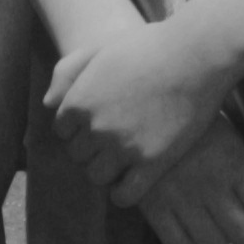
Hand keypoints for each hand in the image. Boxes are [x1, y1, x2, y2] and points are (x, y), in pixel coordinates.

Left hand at [44, 14, 243, 191]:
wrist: (195, 55)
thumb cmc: (148, 46)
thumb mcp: (99, 50)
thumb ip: (67, 72)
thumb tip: (49, 104)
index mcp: (78, 102)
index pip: (63, 132)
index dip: (79, 129)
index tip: (98, 124)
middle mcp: (95, 128)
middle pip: (78, 156)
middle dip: (92, 150)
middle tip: (114, 141)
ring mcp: (122, 148)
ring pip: (97, 177)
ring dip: (106, 171)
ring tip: (124, 160)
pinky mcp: (151, 164)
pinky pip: (124, 196)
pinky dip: (124, 193)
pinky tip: (135, 180)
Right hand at [120, 122, 243, 243]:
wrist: (136, 110)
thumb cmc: (190, 124)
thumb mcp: (226, 136)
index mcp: (233, 160)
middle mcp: (211, 183)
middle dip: (242, 229)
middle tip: (230, 213)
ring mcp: (180, 198)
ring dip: (213, 236)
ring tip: (204, 217)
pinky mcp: (153, 208)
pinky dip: (187, 242)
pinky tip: (183, 222)